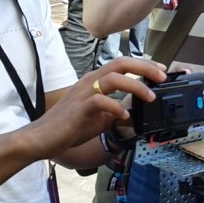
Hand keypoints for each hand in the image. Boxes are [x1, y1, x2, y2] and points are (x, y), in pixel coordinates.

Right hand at [29, 58, 167, 155]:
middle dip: (144, 67)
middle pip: (120, 63)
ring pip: (112, 78)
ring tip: (150, 97)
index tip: (162, 70)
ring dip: (135, 86)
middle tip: (162, 76)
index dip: (143, 65)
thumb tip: (136, 115)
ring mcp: (83, 94)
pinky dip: (115, 107)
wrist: (41, 138)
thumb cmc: (69, 127)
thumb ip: (115, 112)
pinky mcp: (78, 109)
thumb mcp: (99, 118)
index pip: (122, 64)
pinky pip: (100, 101)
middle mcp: (89, 82)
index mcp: (95, 81)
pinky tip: (124, 117)